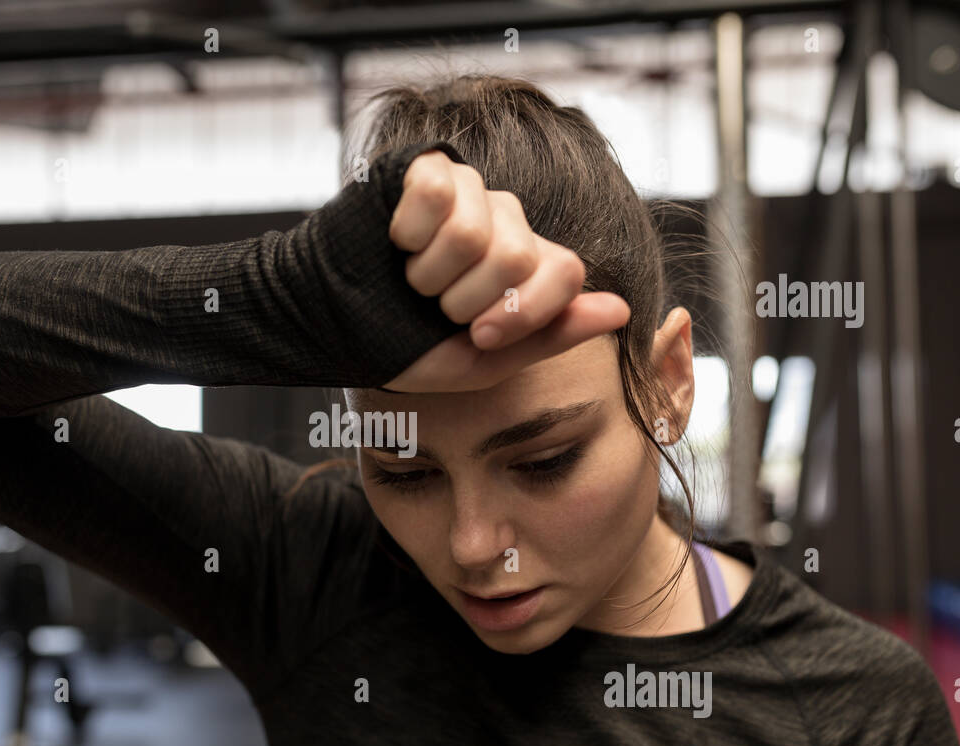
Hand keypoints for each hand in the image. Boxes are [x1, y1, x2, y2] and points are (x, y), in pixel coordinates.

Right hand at [383, 149, 629, 392]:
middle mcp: (509, 222)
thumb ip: (550, 337)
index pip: (567, 271)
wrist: (338, 327)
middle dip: (465, 298)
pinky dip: (408, 232)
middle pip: (516, 255)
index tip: (478, 335)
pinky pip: (437, 192)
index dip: (525, 312)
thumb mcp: (484, 362)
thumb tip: (622, 310)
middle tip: (437, 306)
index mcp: (532, 268)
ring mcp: (472, 191)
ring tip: (413, 278)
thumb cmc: (411, 346)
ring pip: (473, 229)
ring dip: (430, 271)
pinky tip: (398, 242)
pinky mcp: (429, 170)